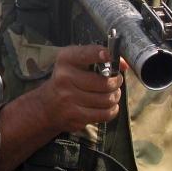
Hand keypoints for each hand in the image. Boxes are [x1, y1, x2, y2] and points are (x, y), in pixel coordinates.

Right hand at [0, 44, 126, 170]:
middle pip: (104, 82)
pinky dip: (112, 110)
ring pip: (106, 99)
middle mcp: (65, 78)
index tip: (109, 55)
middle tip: (116, 81)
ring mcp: (69, 98)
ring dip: (115, 96)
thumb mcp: (75, 63)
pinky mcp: (75, 116)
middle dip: (116, 82)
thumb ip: (98, 59)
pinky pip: (104, 114)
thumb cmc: (66, 80)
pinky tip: (108, 106)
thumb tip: (125, 64)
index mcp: (65, 60)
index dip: (99, 54)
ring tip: (112, 93)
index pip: (85, 54)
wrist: (46, 106)